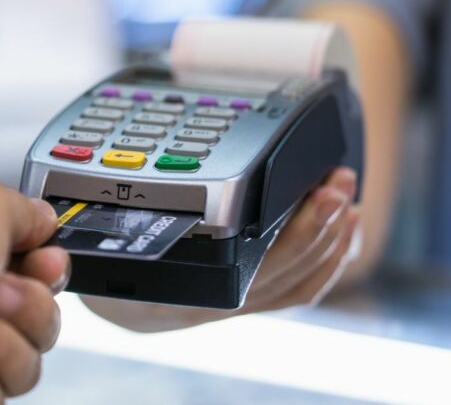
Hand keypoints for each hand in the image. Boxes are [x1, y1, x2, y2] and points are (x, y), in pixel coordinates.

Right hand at [83, 168, 361, 332]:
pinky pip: (297, 291)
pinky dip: (328, 260)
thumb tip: (155, 147)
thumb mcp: (105, 227)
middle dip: (324, 223)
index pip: (262, 266)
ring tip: (346, 197)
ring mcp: (236, 303)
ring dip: (332, 239)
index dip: (301, 234)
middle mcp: (217, 300)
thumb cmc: (104, 258)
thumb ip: (138, 196)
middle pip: (288, 271)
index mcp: (188, 284)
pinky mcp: (247, 298)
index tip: (322, 194)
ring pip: (298, 283)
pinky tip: (341, 230)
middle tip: (339, 180)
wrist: (107, 300)